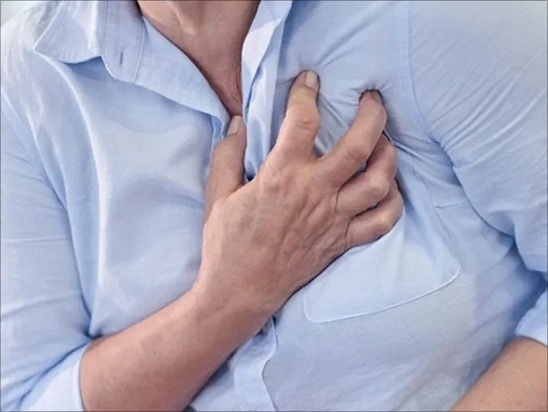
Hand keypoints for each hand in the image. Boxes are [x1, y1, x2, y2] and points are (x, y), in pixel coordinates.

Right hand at [194, 71, 401, 323]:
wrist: (241, 291)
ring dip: (388, 156)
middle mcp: (314, 194)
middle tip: (372, 100)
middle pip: (359, 146)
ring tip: (384, 142)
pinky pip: (381, 223)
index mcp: (281, 177)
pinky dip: (392, 203)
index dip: (307, 93)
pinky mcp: (342, 241)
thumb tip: (237, 123)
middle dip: (372, 115)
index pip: (303, 122)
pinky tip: (388, 189)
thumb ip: (227, 155)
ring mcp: (333, 219)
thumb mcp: (217, 195)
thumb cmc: (227, 244)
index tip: (309, 80)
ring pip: (379, 182)